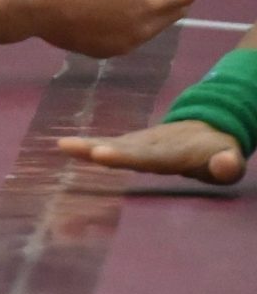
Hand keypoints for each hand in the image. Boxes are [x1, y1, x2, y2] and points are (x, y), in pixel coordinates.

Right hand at [32, 0, 195, 57]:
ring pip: (153, 22)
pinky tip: (104, 1)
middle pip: (174, 9)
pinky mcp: (106, 51)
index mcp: (148, 4)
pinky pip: (131, 33)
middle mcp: (142, 30)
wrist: (33, 6)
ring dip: (148, 0)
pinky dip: (131, 16)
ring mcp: (125, 44)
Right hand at [57, 120, 245, 184]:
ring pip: (112, 144)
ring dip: (87, 146)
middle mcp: (151, 145)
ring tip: (62, 145)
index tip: (100, 154)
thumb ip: (228, 164)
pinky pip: (108, 145)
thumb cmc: (219, 153)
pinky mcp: (131, 145)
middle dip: (97, 149)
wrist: (208, 128)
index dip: (124, 156)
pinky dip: (87, 147)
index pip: (148, 156)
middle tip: (67, 147)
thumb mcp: (230, 160)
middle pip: (122, 148)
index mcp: (174, 152)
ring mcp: (139, 143)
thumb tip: (224, 163)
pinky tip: (65, 147)